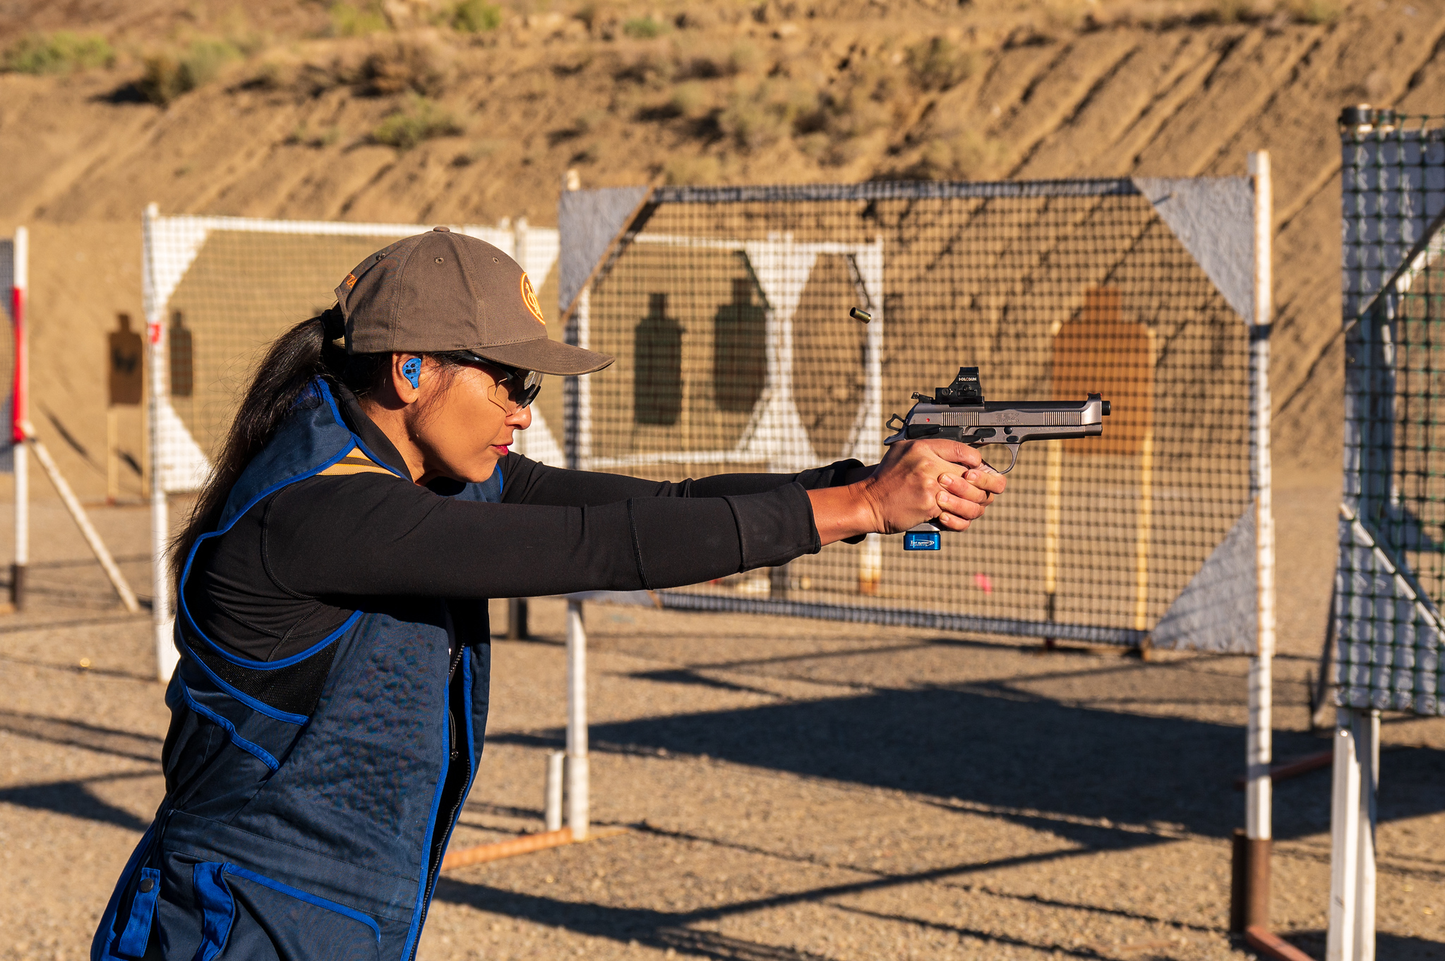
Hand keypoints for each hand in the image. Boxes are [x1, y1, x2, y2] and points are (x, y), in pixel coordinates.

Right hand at [806, 440, 1005, 544]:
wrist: (868, 503)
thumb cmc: (887, 479)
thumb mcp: (904, 451)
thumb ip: (931, 449)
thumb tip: (961, 454)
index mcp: (924, 448)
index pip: (965, 451)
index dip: (978, 463)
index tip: (978, 470)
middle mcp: (928, 464)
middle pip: (973, 475)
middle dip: (983, 486)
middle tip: (983, 491)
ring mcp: (930, 486)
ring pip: (969, 497)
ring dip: (973, 505)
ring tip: (970, 506)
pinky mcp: (929, 506)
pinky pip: (957, 515)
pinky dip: (959, 520)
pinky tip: (954, 517)